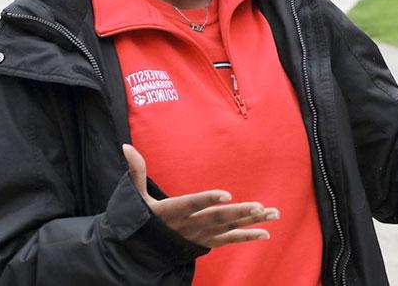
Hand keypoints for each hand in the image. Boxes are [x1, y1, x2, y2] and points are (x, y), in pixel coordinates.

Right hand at [122, 144, 278, 247]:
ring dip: (251, 220)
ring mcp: (201, 235)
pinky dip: (248, 236)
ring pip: (228, 228)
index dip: (207, 199)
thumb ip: (135, 172)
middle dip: (239, 212)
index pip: (191, 204)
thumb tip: (125, 147)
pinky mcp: (209, 241)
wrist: (145, 251)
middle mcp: (189, 225)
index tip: (226, 194)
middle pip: (216, 218)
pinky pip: (230, 239)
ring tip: (272, 213)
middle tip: (259, 206)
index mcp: (172, 211)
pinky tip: (266, 232)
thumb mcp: (135, 197)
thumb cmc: (143, 218)